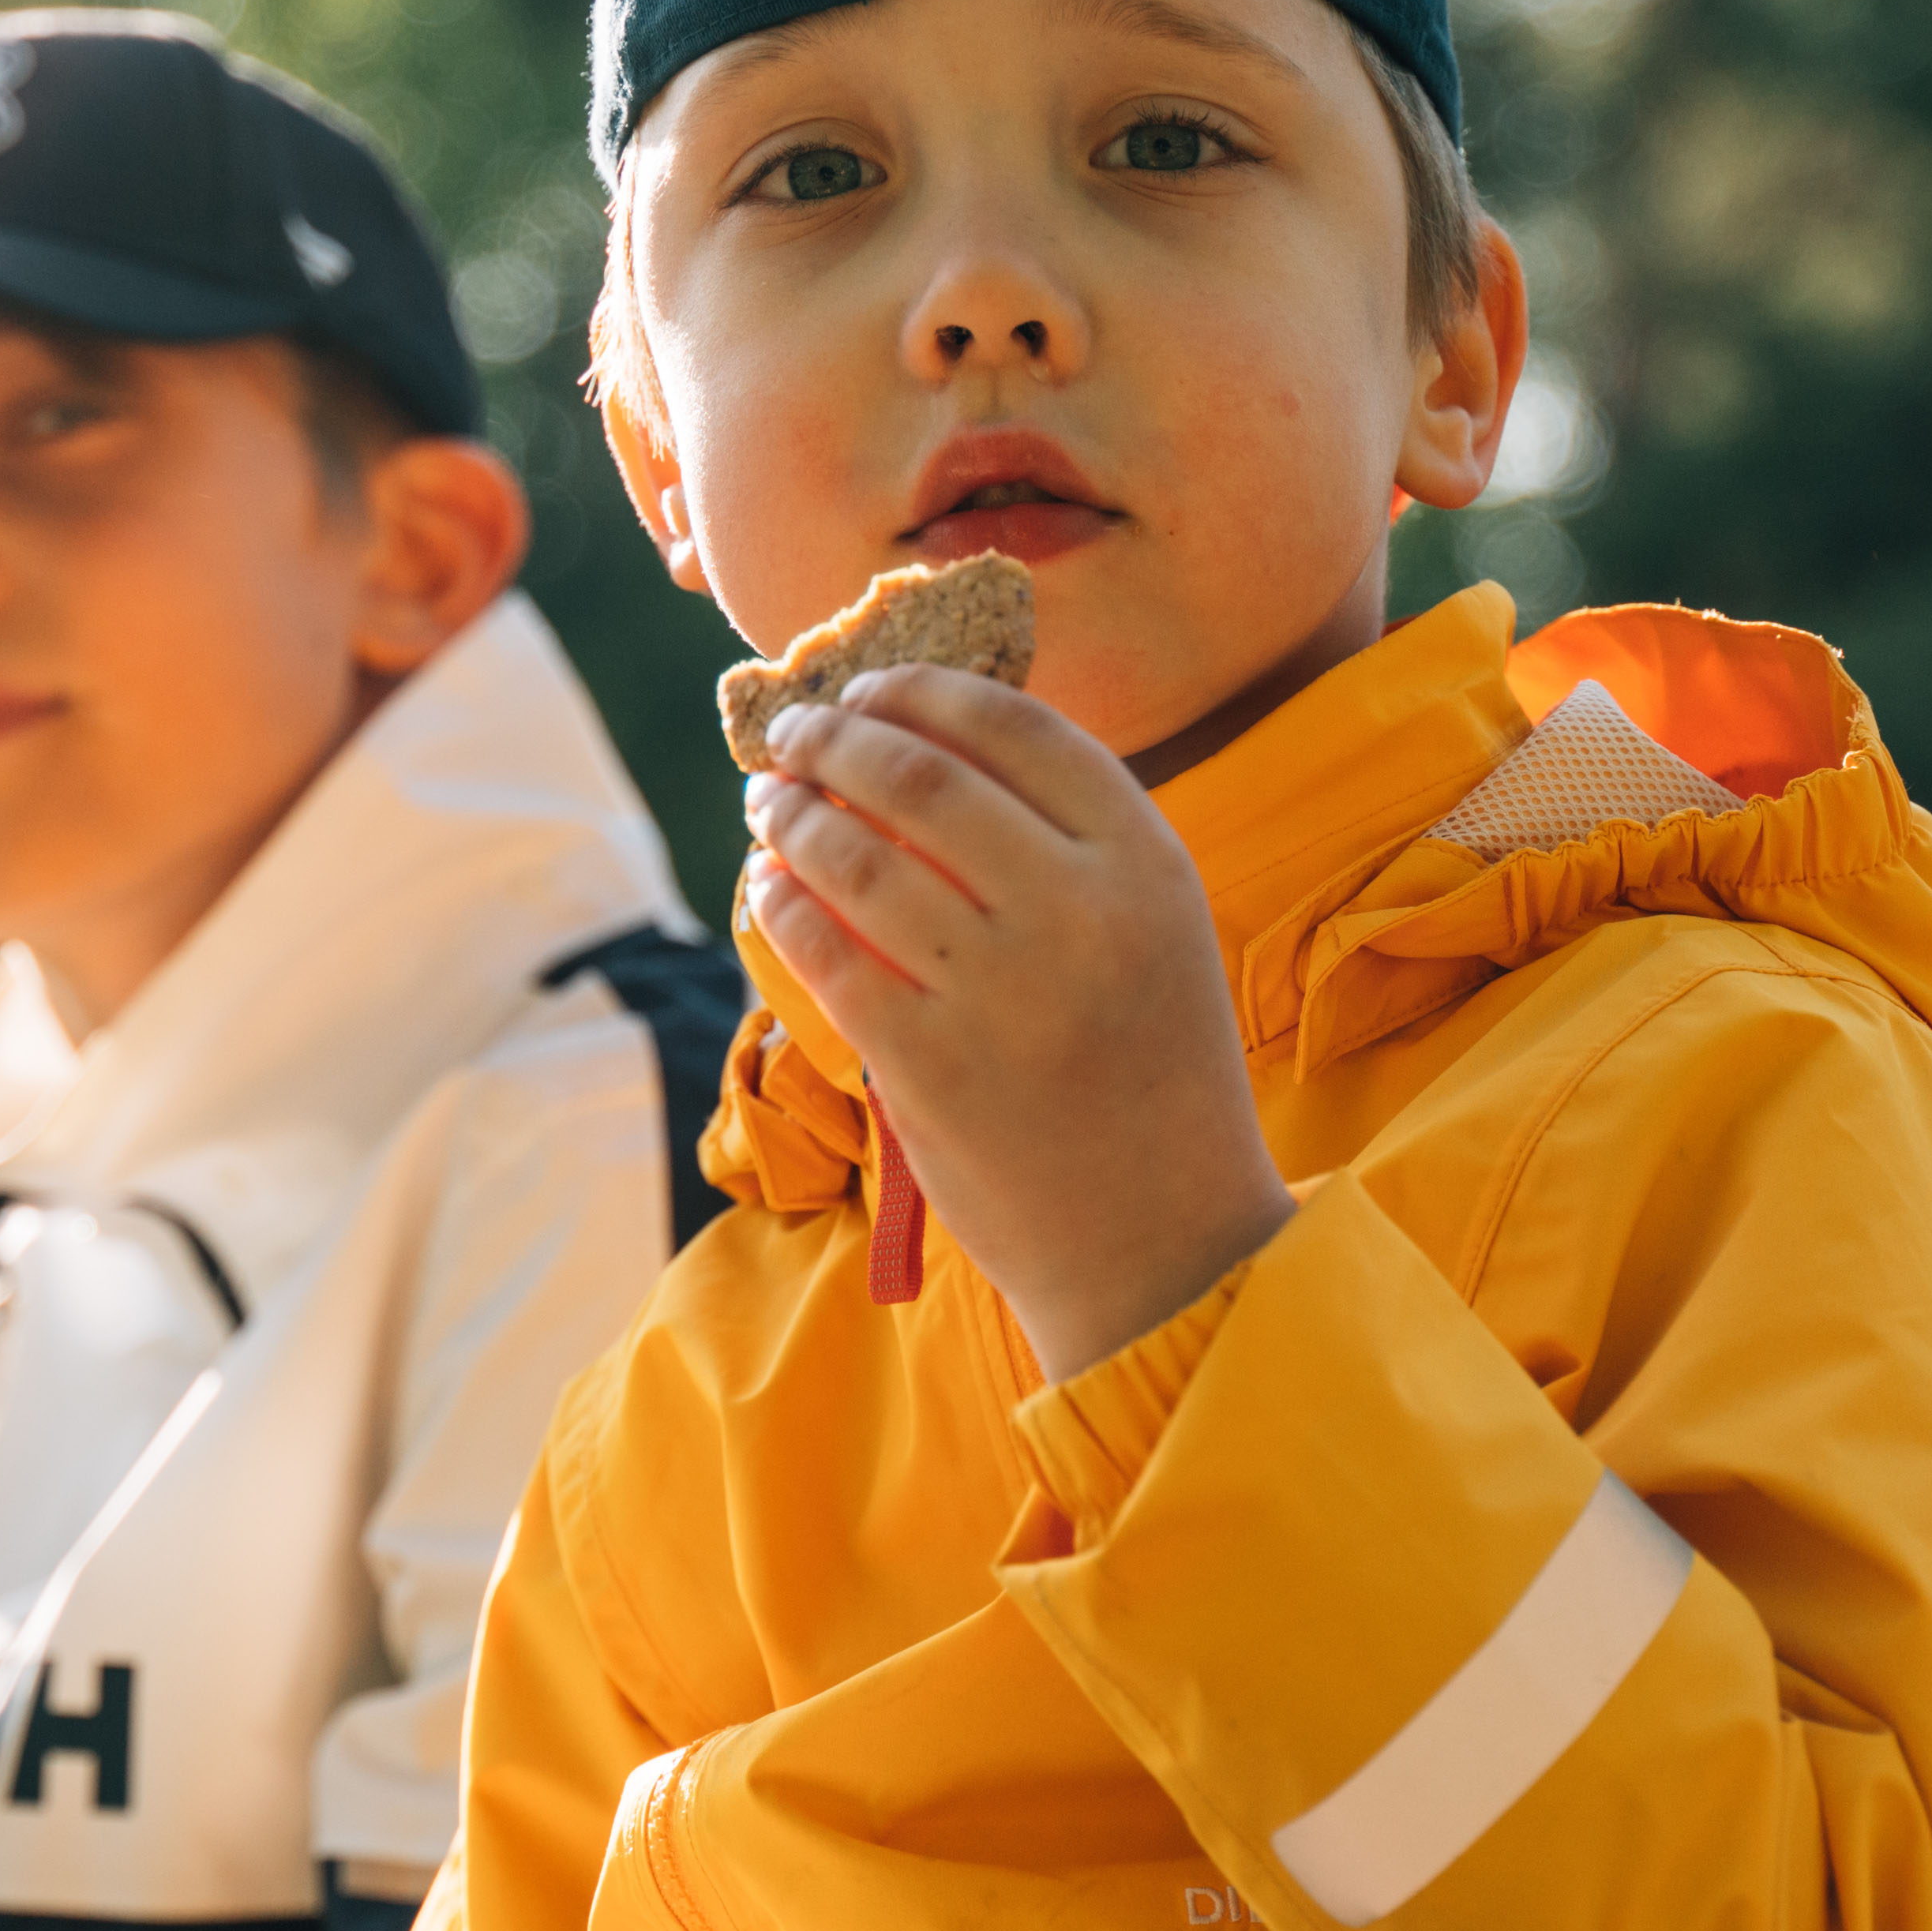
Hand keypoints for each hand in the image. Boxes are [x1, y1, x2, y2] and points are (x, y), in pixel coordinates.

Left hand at [739, 665, 1293, 1380]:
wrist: (1162, 1241)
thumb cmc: (1151, 1072)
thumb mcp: (1155, 932)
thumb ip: (1071, 843)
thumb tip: (931, 742)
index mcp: (1147, 866)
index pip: (1017, 730)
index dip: (924, 694)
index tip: (868, 689)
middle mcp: (1080, 914)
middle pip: (923, 777)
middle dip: (836, 739)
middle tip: (793, 734)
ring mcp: (1000, 991)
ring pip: (858, 858)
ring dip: (793, 814)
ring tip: (769, 801)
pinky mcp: (928, 1065)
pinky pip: (825, 952)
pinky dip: (782, 903)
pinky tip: (768, 884)